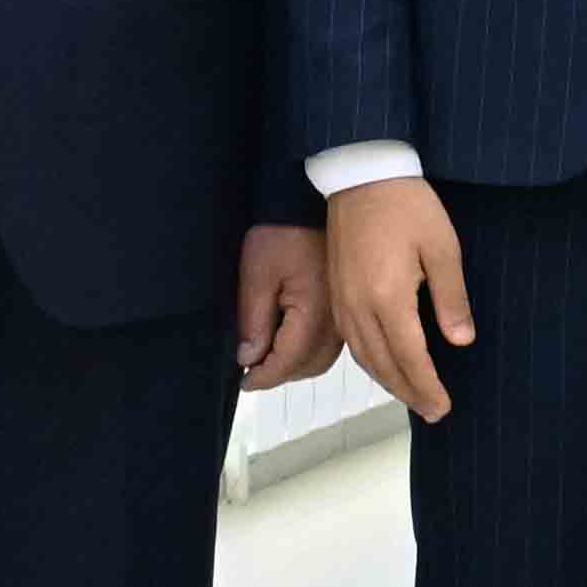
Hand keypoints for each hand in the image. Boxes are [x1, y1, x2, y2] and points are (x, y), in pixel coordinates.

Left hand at [232, 222, 331, 391]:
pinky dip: (308, 351)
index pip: (289, 361)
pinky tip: (289, 339)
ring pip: (321, 359)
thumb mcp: (257, 275)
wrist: (309, 205)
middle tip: (252, 368)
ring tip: (268, 355)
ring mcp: (343, 315)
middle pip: (309, 367)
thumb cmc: (282, 233)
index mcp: (314, 314)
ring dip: (294, 364)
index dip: (263, 377)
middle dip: (279, 374)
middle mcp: (336, 321)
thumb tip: (250, 358)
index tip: (243, 381)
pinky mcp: (343, 307)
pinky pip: (329, 344)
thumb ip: (254, 321)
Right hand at [326, 178, 471, 422]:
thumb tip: (460, 341)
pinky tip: (385, 365)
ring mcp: (343, 301)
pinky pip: (352, 340)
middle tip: (434, 412)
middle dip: (410, 392)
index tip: (444, 407)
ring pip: (364, 356)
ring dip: (388, 381)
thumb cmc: (408, 206)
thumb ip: (451, 298)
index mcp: (387, 298)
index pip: (410, 357)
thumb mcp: (442, 248)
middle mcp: (359, 306)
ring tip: (413, 396)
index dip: (428, 386)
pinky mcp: (336, 292)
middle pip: (384, 365)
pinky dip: (371, 361)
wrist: (361, 175)